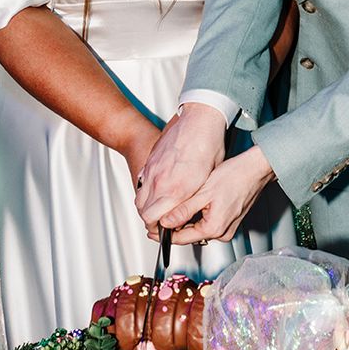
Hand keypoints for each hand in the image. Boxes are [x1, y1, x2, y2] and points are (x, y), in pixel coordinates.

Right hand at [136, 103, 226, 224]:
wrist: (200, 118)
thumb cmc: (209, 145)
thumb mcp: (208, 179)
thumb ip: (193, 199)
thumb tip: (188, 212)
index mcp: (176, 189)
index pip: (155, 221)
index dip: (159, 230)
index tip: (167, 230)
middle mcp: (159, 182)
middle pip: (143, 213)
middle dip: (151, 222)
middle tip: (162, 223)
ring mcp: (152, 170)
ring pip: (139, 199)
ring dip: (147, 207)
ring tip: (160, 209)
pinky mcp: (150, 161)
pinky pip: (141, 183)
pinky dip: (145, 192)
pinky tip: (157, 191)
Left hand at [162, 144, 276, 244]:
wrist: (256, 169)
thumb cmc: (235, 176)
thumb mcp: (203, 192)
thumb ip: (182, 211)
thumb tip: (165, 223)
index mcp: (213, 228)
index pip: (181, 239)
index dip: (164, 234)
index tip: (153, 231)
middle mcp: (222, 233)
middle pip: (190, 234)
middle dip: (176, 226)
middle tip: (163, 215)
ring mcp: (228, 228)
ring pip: (199, 228)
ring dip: (188, 219)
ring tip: (181, 205)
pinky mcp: (230, 222)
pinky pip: (209, 223)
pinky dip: (200, 216)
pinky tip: (198, 202)